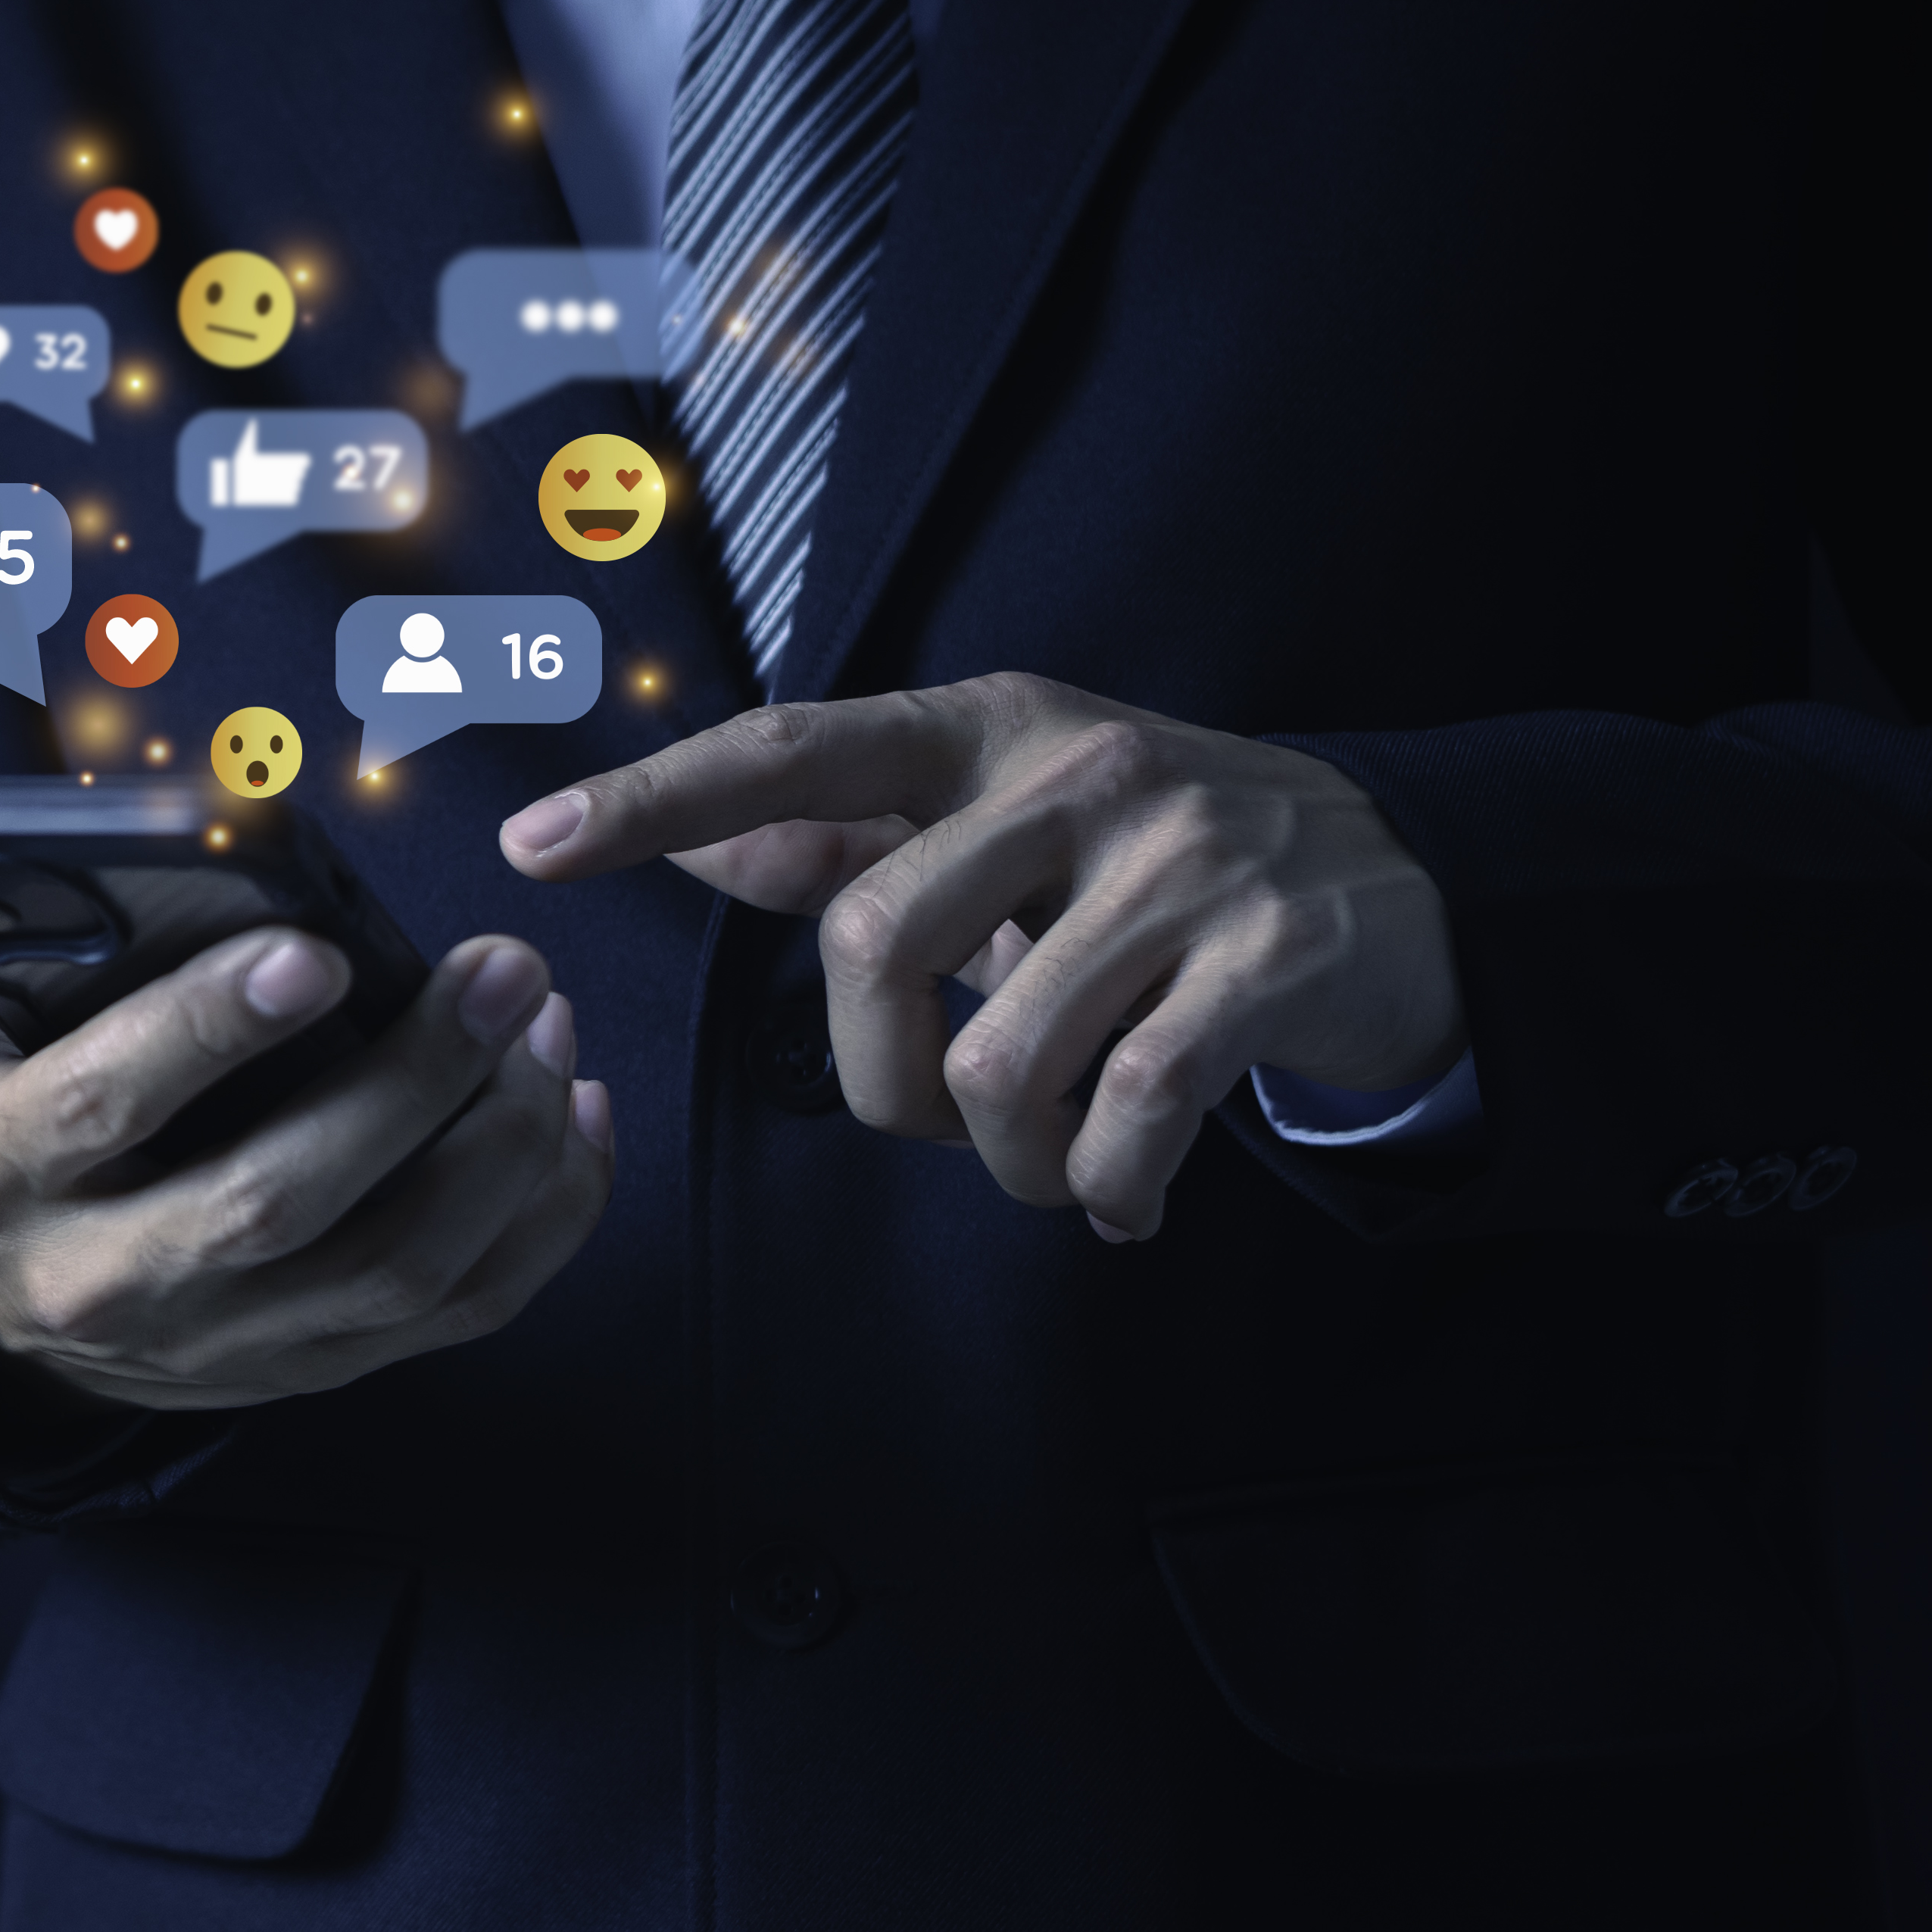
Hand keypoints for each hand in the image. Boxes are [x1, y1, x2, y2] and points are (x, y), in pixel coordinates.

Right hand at [0, 902, 616, 1414]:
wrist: (16, 1307)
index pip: (97, 1107)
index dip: (202, 1032)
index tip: (311, 950)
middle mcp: (106, 1281)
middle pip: (275, 1203)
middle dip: (407, 1082)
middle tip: (500, 968)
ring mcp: (224, 1343)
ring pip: (389, 1269)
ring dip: (495, 1147)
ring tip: (546, 1020)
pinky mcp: (319, 1366)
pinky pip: (459, 1313)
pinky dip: (542, 1219)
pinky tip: (576, 1107)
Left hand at [499, 673, 1464, 1241]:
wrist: (1400, 880)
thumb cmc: (1152, 863)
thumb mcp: (1003, 821)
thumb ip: (852, 837)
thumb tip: (697, 843)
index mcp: (984, 730)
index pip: (788, 751)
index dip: (652, 798)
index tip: (531, 844)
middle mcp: (1076, 770)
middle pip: (872, 942)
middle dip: (880, 1082)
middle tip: (940, 1126)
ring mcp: (1181, 858)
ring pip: (999, 1051)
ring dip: (1003, 1159)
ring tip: (1048, 1167)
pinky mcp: (1268, 956)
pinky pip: (1128, 1110)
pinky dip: (1105, 1188)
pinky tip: (1120, 1201)